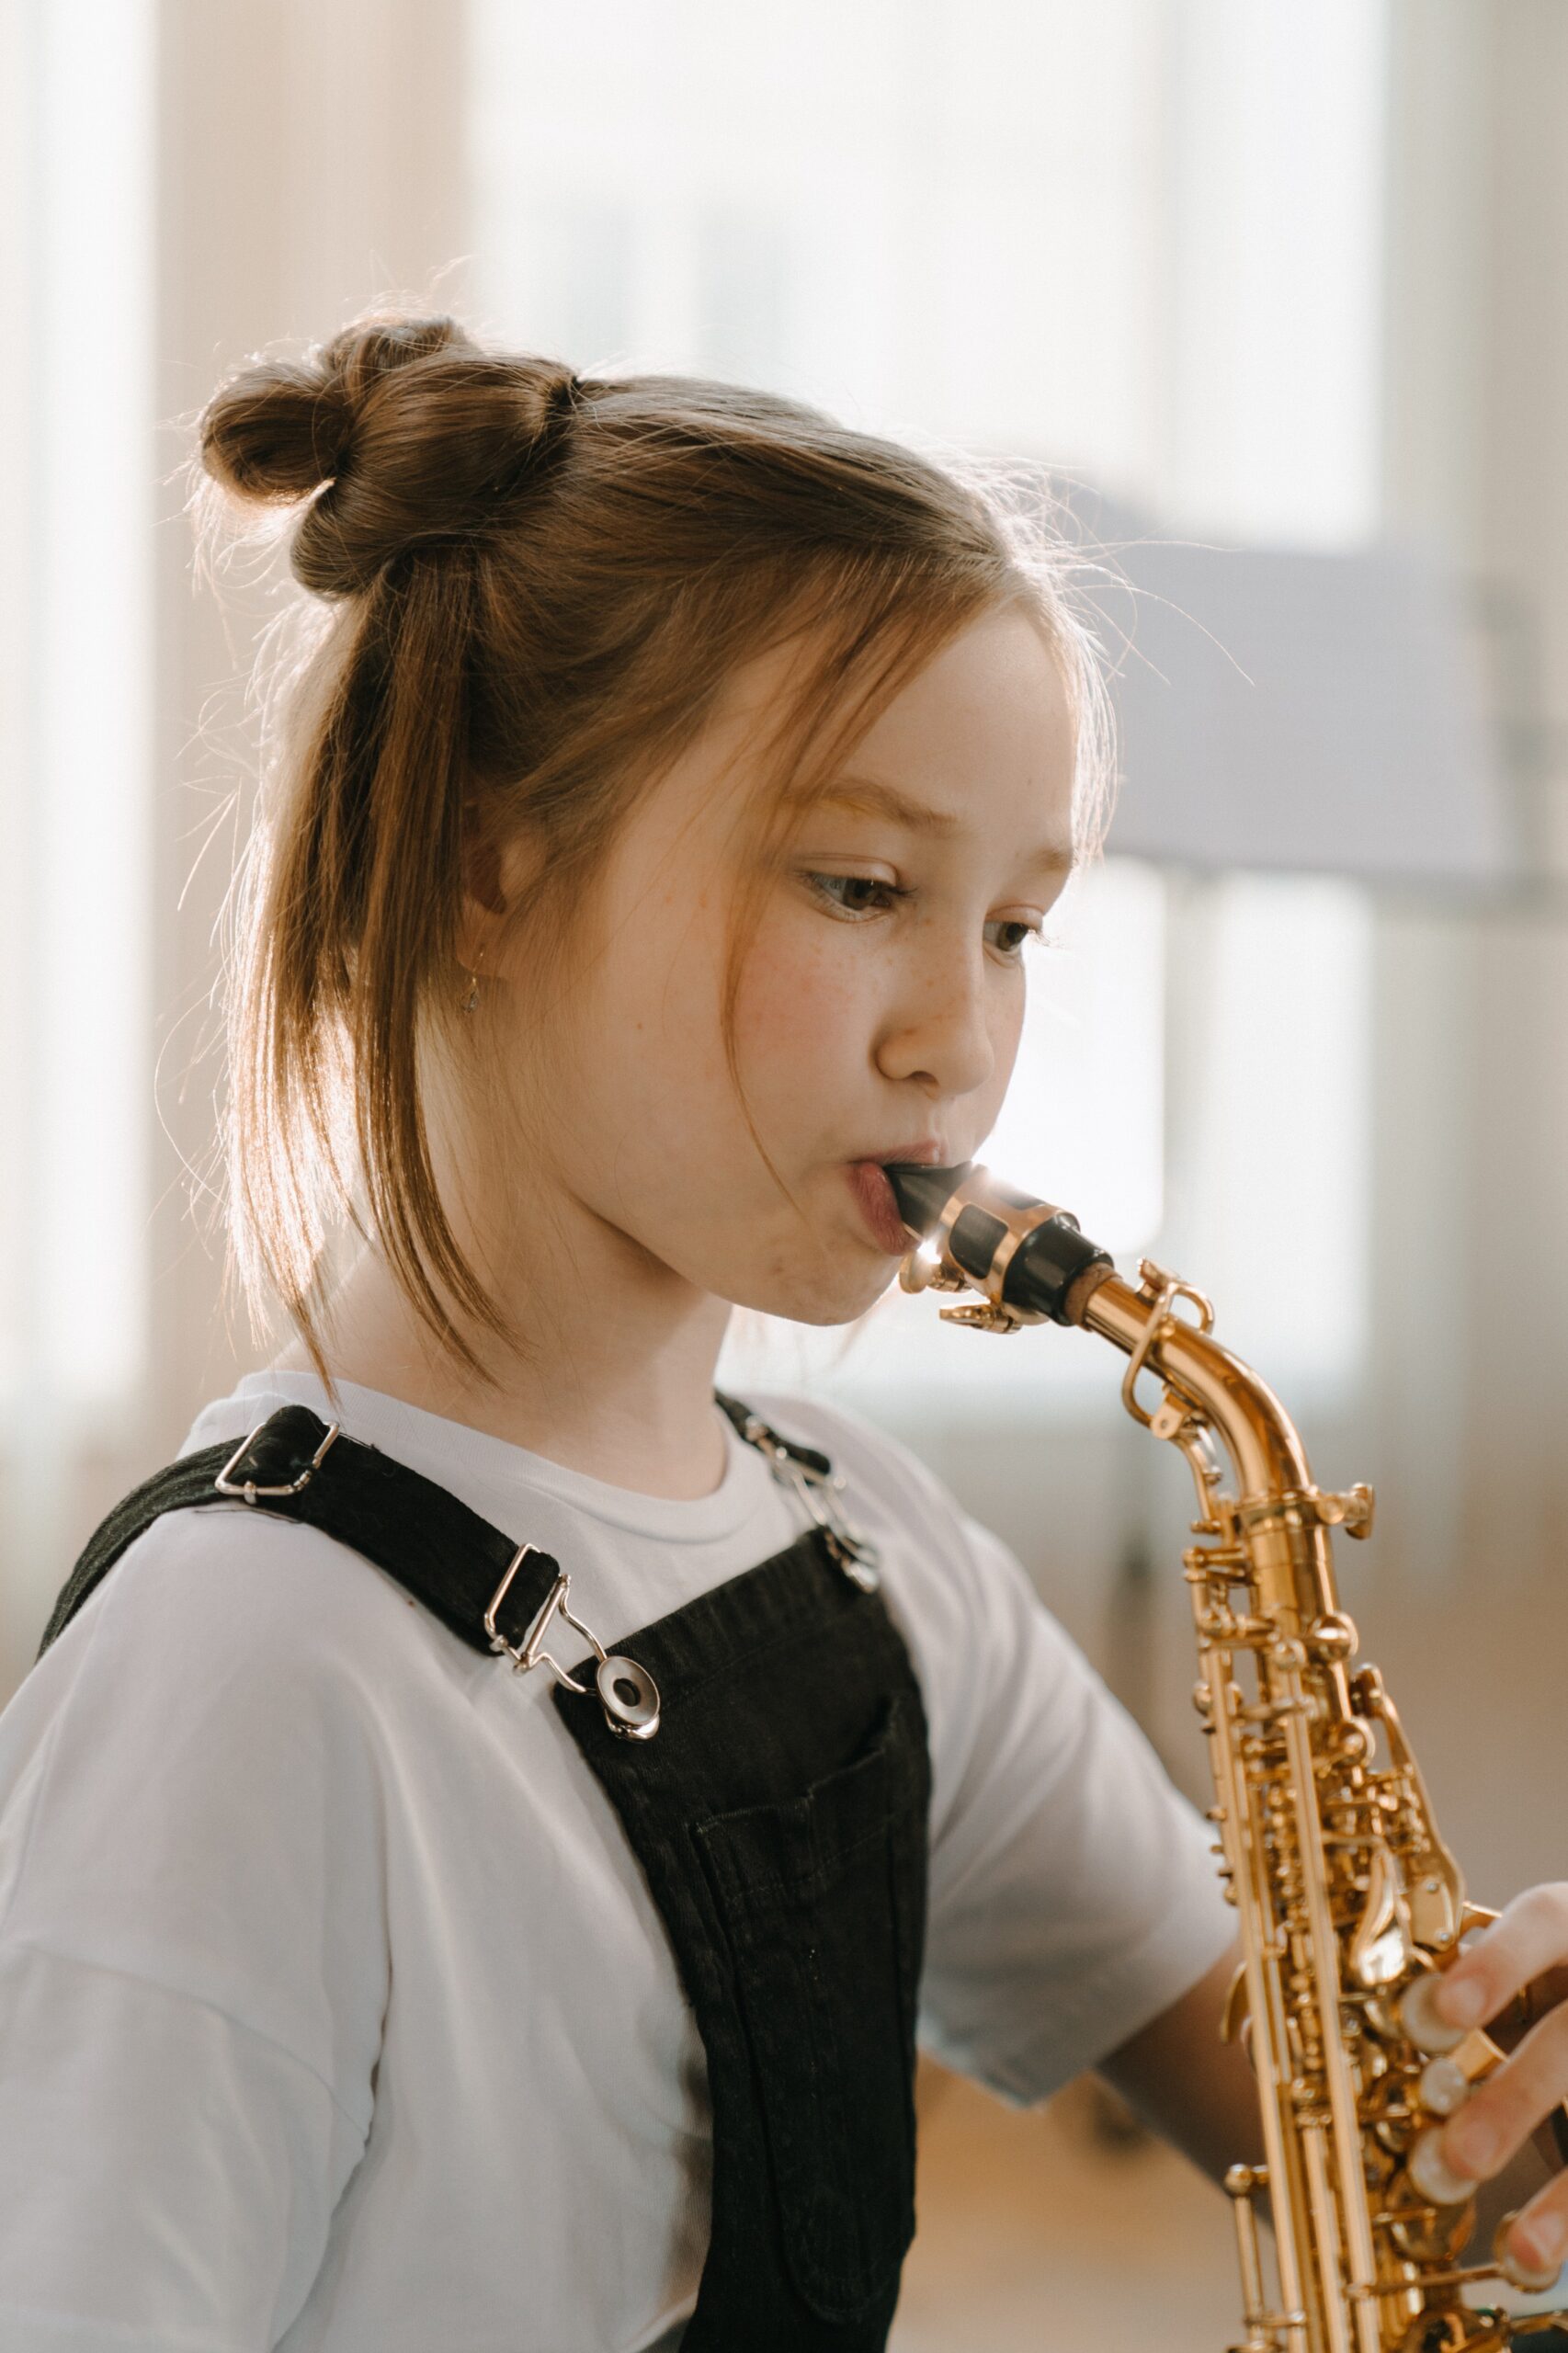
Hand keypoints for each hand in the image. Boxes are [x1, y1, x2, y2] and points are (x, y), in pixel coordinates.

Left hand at [1423, 1884, 1567, 2276]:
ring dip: (1559, 2187)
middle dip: (1513, 2098)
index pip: (1541, 1921)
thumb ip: (1386, 1995)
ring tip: (1512, 2246)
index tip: (1435, 2013)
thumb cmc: (1514, 1991)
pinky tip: (1535, 2260)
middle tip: (1450, 2156)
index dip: (1493, 1964)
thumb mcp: (1467, 1978)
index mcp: (1559, 1931)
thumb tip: (1246, 2042)